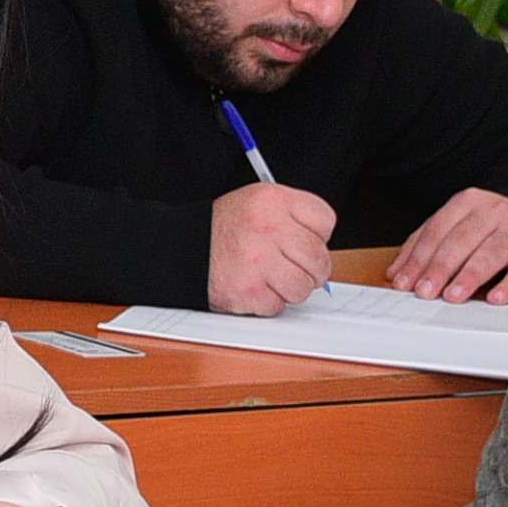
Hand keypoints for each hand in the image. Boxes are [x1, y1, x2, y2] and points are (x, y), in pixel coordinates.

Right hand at [207, 178, 337, 314]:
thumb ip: (294, 218)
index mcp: (272, 200)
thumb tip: (323, 250)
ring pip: (302, 287)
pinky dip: (268, 302)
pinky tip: (255, 286)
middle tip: (295, 268)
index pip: (325, 220)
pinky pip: (278, 305)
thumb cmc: (224, 229)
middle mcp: (266, 228)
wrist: (183, 248)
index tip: (305, 241)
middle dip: (312, 269)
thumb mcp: (258, 203)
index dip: (319, 235)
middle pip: (319, 258)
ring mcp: (257, 261)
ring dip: (291, 288)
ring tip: (273, 278)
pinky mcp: (247, 290)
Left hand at [387, 187, 507, 304]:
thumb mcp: (458, 226)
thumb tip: (396, 273)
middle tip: (425, 292)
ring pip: (491, 252)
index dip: (418, 258)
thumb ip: (426, 245)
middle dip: (440, 267)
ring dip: (470, 276)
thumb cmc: (493, 227)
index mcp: (467, 203)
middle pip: (461, 240)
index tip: (405, 282)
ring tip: (453, 295)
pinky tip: (496, 298)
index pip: (437, 230)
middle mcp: (492, 212)